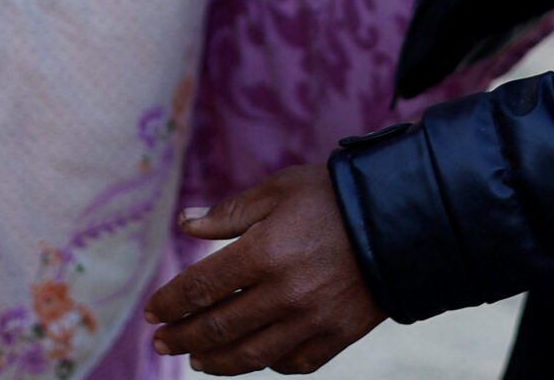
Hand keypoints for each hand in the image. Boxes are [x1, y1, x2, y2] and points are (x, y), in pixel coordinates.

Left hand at [144, 163, 387, 373]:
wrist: (400, 218)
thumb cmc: (332, 197)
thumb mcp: (278, 190)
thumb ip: (229, 213)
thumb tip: (184, 224)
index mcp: (264, 253)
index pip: (202, 287)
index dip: (171, 303)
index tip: (153, 313)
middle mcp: (284, 293)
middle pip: (219, 327)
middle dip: (184, 337)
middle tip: (162, 342)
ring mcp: (312, 321)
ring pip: (251, 355)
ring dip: (216, 362)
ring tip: (196, 361)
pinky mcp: (337, 336)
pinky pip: (293, 363)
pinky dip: (267, 365)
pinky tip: (251, 359)